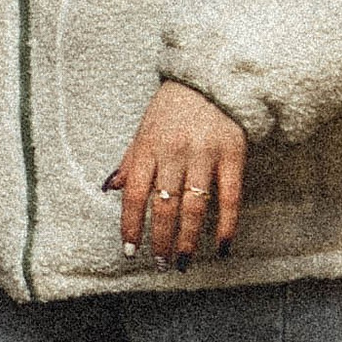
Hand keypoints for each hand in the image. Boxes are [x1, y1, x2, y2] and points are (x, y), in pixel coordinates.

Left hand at [106, 80, 248, 265]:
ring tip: (181, 262)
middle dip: (160, 240)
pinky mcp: (232, 155)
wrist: (211, 77)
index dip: (131, 225)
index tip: (130, 250)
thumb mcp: (144, 129)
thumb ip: (130, 160)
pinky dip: (225, 225)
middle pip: (163, 206)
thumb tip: (109, 189)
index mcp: (148, 147)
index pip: (134, 194)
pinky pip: (229, 198)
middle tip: (159, 264)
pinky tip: (221, 246)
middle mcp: (174, 152)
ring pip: (193, 207)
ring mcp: (204, 154)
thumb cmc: (172, 107)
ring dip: (187, 240)